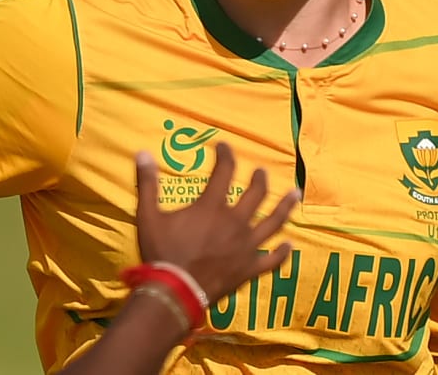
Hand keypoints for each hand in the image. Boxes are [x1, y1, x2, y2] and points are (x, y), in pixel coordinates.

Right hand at [133, 140, 297, 301]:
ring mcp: (246, 246)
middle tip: (261, 171)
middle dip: (259, 179)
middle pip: (256, 194)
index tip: (224, 146)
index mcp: (212, 207)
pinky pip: (271, 260)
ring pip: (273, 222)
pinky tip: (290, 245)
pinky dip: (282, 252)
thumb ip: (147, 183)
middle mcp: (235, 222)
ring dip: (285, 207)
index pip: (224, 171)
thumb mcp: (148, 215)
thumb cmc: (162, 252)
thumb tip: (142, 152)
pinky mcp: (249, 269)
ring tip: (295, 194)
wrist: (175, 292)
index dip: (225, 155)